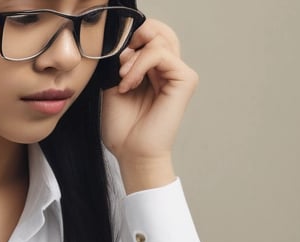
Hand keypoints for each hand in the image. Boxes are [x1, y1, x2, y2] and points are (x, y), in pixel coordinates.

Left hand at [100, 19, 198, 192]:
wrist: (132, 153)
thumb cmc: (123, 127)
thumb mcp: (113, 84)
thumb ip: (121, 60)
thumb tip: (124, 40)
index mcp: (154, 69)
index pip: (148, 34)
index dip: (128, 39)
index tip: (114, 64)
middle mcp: (169, 69)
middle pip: (157, 30)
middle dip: (133, 40)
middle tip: (120, 65)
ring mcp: (179, 73)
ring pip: (158, 38)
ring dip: (132, 58)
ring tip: (122, 80)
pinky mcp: (185, 79)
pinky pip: (160, 53)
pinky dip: (139, 65)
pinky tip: (128, 84)